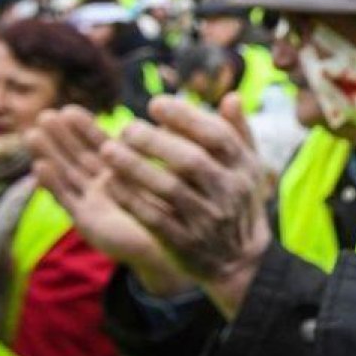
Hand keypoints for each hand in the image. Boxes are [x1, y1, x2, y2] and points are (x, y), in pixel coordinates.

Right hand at [28, 108, 192, 296]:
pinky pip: (67, 199)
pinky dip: (52, 184)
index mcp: (120, 171)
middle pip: (76, 156)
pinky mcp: (88, 221)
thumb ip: (163, 148)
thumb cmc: (176, 207)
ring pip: (66, 173)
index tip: (69, 109)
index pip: (98, 144)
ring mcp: (93, 203)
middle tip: (44, 114)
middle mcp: (102, 186)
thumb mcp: (169, 171)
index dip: (83, 128)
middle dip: (60, 136)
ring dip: (49, 154)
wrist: (177, 245)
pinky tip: (39, 167)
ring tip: (32, 133)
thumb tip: (168, 119)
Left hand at [100, 94, 270, 318]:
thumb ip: (237, 132)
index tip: (155, 104)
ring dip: (136, 168)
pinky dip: (131, 199)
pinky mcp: (184, 242)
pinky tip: (110, 182)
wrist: (238, 260)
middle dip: (156, 142)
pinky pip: (154, 218)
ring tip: (107, 150)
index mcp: (244, 168)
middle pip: (192, 161)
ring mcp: (207, 219)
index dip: (187, 117)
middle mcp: (229, 192)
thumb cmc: (237, 201)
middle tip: (126, 127)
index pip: (217, 136)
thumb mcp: (247, 167)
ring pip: (169, 189)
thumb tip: (231, 96)